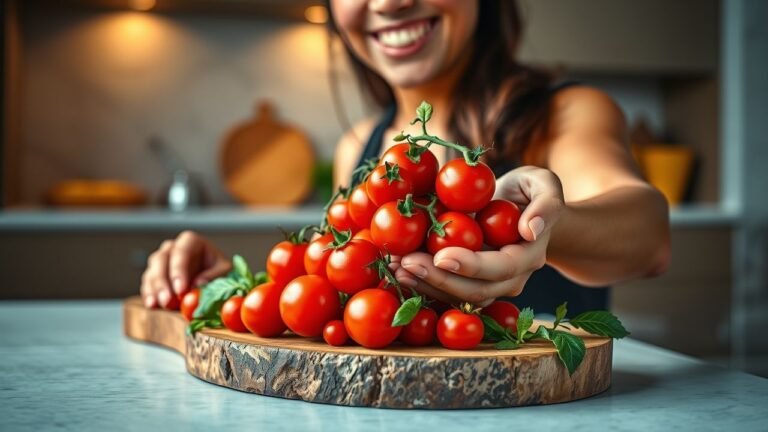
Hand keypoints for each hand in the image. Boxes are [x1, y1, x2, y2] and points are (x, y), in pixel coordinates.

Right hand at [140, 231, 230, 308]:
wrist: (211, 278)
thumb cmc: (219, 270)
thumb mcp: (224, 270)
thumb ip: (213, 275)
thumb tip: (197, 284)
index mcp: (190, 241)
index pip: (181, 251)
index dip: (179, 270)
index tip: (181, 290)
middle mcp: (172, 247)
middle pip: (161, 259)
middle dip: (163, 282)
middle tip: (167, 301)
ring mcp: (161, 260)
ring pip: (152, 271)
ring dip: (155, 289)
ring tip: (160, 305)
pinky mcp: (154, 275)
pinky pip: (147, 282)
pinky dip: (148, 294)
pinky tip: (152, 305)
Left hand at [395, 166, 564, 305]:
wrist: (523, 210)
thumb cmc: (531, 192)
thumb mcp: (544, 185)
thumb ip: (546, 204)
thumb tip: (531, 229)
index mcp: (528, 257)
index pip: (500, 269)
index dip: (470, 266)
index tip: (440, 255)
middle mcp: (510, 280)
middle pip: (474, 290)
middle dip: (437, 279)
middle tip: (405, 263)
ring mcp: (489, 286)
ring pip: (456, 297)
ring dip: (423, 285)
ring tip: (393, 268)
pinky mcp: (469, 284)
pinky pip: (445, 291)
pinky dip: (420, 282)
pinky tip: (394, 269)